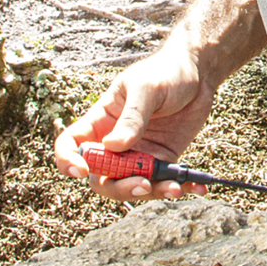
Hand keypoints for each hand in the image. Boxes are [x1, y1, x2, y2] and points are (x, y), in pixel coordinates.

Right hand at [53, 37, 215, 204]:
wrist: (198, 74)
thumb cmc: (165, 72)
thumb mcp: (147, 89)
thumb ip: (132, 117)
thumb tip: (113, 146)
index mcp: (100, 121)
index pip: (71, 144)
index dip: (67, 161)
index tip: (83, 171)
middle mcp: (115, 143)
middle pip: (101, 177)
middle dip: (119, 187)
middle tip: (143, 184)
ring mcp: (138, 154)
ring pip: (132, 186)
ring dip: (151, 192)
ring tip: (175, 188)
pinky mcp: (162, 160)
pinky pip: (164, 182)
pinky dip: (178, 188)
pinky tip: (197, 187)